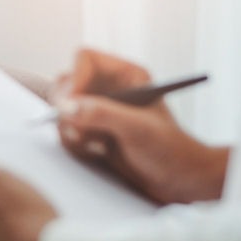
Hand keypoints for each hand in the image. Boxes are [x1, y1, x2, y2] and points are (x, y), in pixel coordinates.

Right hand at [53, 49, 228, 204]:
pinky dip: (74, 142)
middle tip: (79, 129)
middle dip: (68, 108)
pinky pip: (66, 130)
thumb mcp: (138, 129)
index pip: (85, 60)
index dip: (74, 79)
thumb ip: (102, 114)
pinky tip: (97, 152)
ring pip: (62, 109)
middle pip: (66, 83)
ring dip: (71, 129)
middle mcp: (109, 88)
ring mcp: (98, 110)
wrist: (178, 180)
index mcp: (125, 75)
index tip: (70, 104)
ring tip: (96, 144)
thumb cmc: (171, 150)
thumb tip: (67, 106)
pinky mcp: (92, 131)